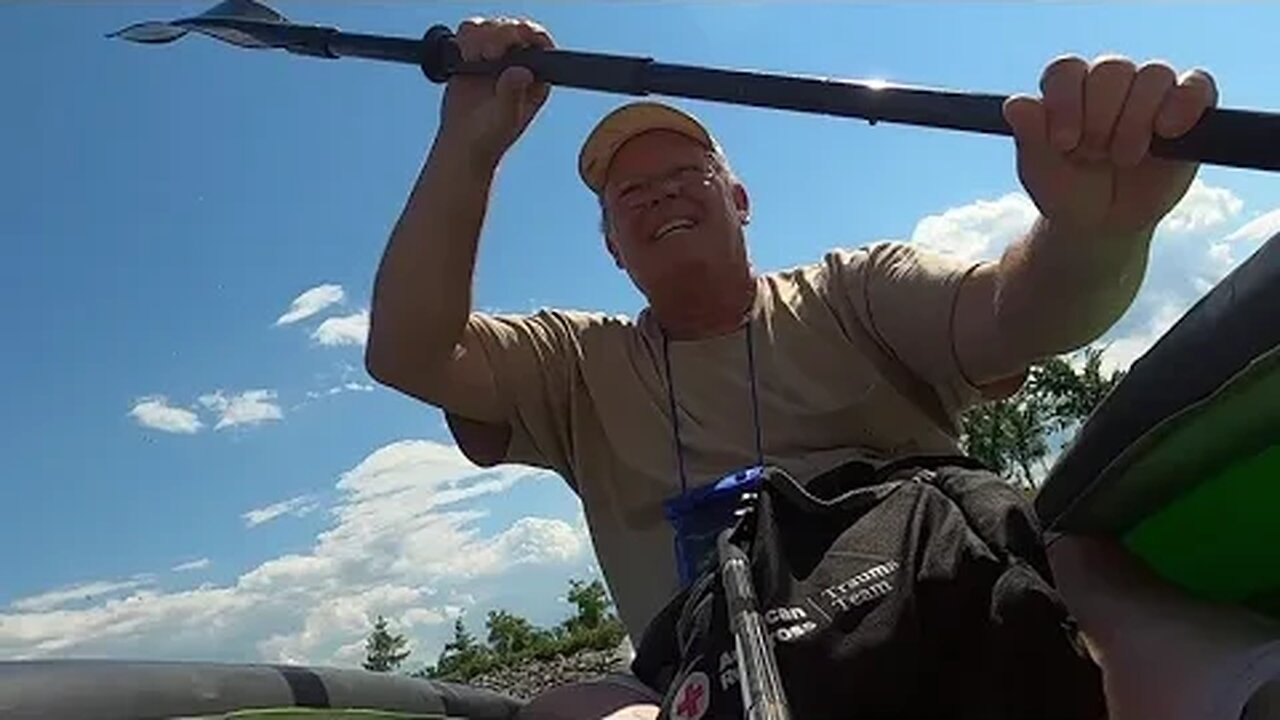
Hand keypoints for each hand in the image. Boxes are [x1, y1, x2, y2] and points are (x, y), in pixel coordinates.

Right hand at [438, 17, 554, 166]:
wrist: (463, 142)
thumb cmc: (490, 136)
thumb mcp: (505, 118)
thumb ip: (512, 94)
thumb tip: (522, 73)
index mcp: (536, 76)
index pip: (539, 42)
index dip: (528, 34)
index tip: (513, 40)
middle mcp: (518, 63)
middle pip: (513, 28)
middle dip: (501, 34)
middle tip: (489, 54)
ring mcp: (495, 57)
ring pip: (491, 26)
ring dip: (481, 36)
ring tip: (474, 58)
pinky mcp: (473, 55)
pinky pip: (470, 32)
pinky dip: (464, 38)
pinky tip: (464, 57)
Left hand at [1004, 55, 1217, 235]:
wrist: (1102, 225)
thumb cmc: (1067, 192)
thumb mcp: (1041, 171)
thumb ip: (1029, 137)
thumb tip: (1016, 105)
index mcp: (1068, 91)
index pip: (1066, 71)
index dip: (1065, 102)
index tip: (1064, 142)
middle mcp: (1109, 85)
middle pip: (1111, 69)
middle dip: (1100, 116)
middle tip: (1094, 155)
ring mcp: (1149, 94)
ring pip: (1153, 75)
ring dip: (1136, 119)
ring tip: (1124, 158)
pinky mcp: (1186, 109)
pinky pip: (1196, 86)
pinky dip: (1184, 103)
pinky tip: (1167, 131)